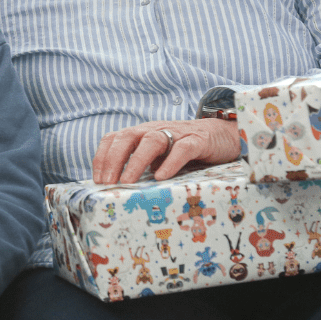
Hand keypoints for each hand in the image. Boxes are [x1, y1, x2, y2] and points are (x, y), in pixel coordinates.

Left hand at [92, 118, 240, 183]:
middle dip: (114, 159)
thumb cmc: (184, 150)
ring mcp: (176, 133)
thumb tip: (118, 190)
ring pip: (152, 140)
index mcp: (142, 133)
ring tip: (127, 182)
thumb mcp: (159, 157)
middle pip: (128, 137)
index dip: (102, 157)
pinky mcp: (197, 140)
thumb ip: (142, 167)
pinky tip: (161, 177)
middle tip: (107, 183)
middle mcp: (155, 129)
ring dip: (136, 161)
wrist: (222, 135)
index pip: (114, 138)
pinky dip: (170, 162)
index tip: (97, 180)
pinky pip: (182, 148)